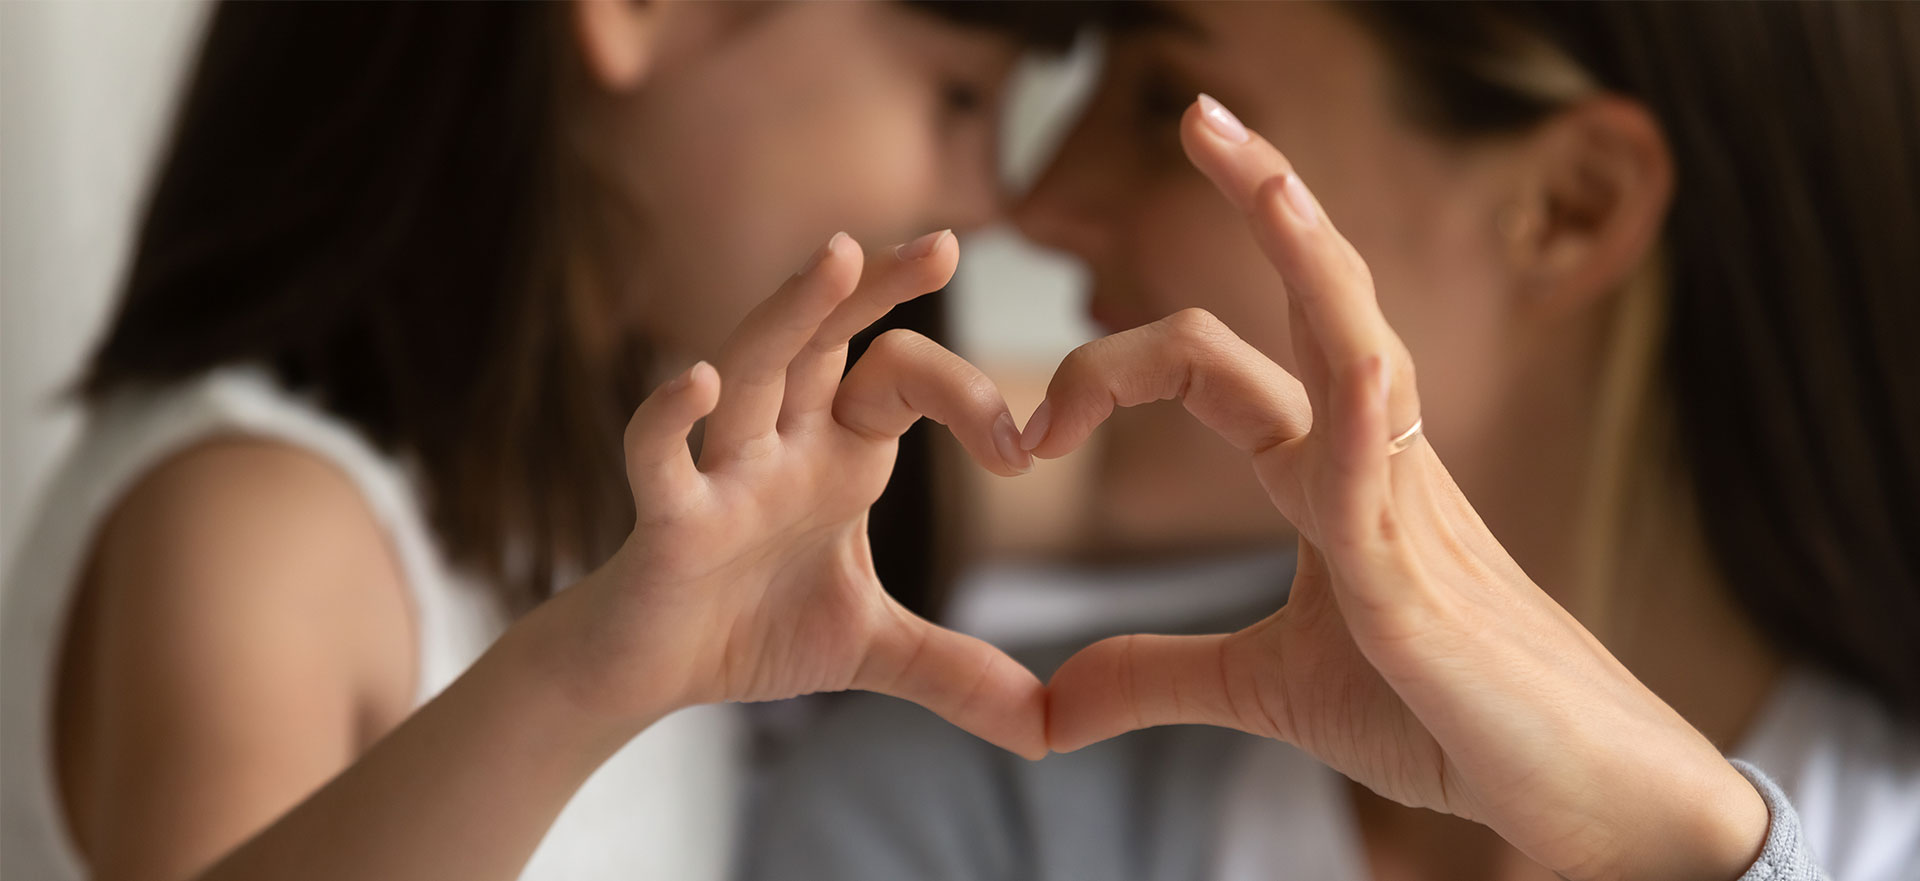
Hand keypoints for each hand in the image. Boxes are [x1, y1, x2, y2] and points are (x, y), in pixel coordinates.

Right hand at [544, 230, 1045, 758]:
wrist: (645, 674)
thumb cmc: (748, 630)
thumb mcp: (872, 650)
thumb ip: (958, 673)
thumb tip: (1053, 731)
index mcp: (838, 454)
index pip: (903, 379)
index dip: (967, 398)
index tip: (1023, 453)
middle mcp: (782, 443)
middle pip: (828, 339)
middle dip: (879, 289)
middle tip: (947, 242)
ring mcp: (720, 472)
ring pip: (752, 369)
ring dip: (789, 313)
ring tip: (838, 256)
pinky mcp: (664, 520)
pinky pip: (660, 456)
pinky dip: (671, 418)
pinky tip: (697, 381)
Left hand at [1034, 99, 1768, 878]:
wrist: (1568, 790)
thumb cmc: (1442, 716)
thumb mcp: (1267, 689)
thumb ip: (1157, 672)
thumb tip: (1052, 701)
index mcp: (1327, 473)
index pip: (1221, 363)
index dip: (1120, 365)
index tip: (1037, 429)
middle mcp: (1371, 460)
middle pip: (1312, 298)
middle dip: (1264, 196)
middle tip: (1199, 112)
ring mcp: (1406, 508)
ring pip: (1358, 344)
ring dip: (1308, 252)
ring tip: (1257, 167)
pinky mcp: (1421, 584)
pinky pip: (1379, 475)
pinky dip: (1354, 415)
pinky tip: (1345, 361)